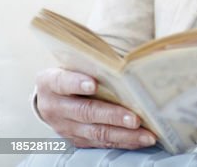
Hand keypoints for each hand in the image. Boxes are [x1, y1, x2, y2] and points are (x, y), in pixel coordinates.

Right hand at [34, 68, 157, 148]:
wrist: (52, 97)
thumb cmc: (73, 72)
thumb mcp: (76, 62)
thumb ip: (98, 59)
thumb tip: (136, 53)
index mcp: (50, 82)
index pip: (62, 82)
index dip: (77, 83)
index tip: (93, 84)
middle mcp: (54, 107)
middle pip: (85, 112)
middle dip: (112, 116)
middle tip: (135, 119)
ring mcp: (64, 126)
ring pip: (96, 132)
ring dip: (124, 134)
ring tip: (146, 135)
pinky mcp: (76, 139)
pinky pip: (101, 142)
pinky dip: (123, 141)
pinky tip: (140, 140)